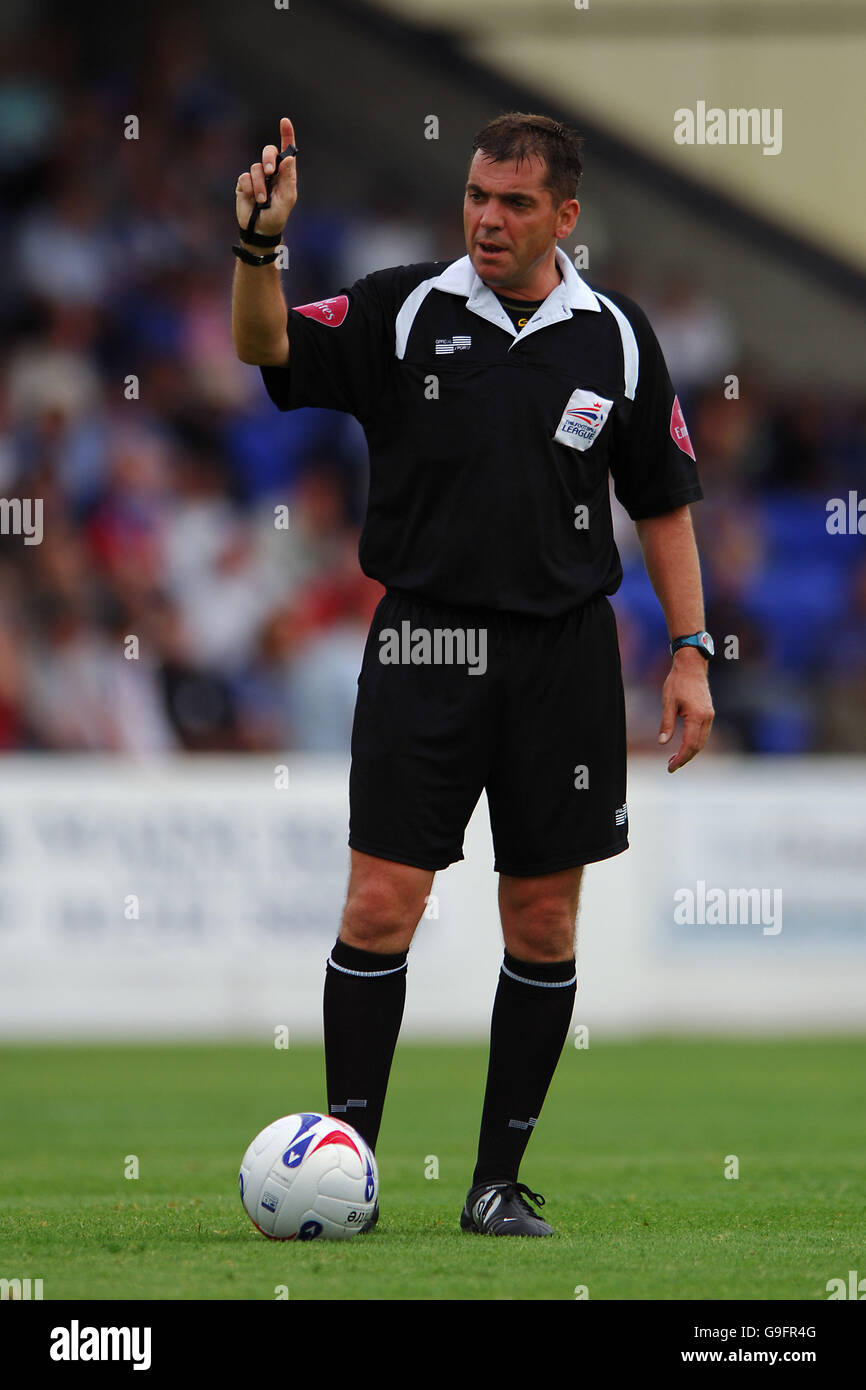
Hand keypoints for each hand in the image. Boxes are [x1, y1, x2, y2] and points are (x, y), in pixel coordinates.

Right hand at [235, 116, 297, 236]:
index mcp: (285, 174)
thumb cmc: (277, 216)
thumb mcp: (287, 199)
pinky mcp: (244, 183)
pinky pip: (245, 177)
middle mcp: (271, 172)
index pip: (286, 150)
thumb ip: (288, 178)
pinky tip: (253, 199)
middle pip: (269, 152)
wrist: (260, 229)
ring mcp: (257, 177)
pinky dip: (250, 188)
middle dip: (269, 158)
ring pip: (256, 168)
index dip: (286, 135)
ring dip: (260, 185)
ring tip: (262, 200)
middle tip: (270, 171)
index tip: (285, 121)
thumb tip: (289, 158)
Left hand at [657, 648, 713, 771]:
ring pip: (702, 741)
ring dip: (690, 752)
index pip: (689, 744)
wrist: (692, 666)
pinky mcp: (709, 713)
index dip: (680, 758)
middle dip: (685, 758)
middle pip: (698, 746)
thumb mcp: (668, 703)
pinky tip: (684, 746)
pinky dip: (694, 743)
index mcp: (697, 716)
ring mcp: (710, 715)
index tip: (670, 767)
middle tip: (670, 766)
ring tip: (674, 758)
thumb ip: (666, 724)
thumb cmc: (678, 682)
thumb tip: (662, 743)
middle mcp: (707, 717)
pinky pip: (703, 733)